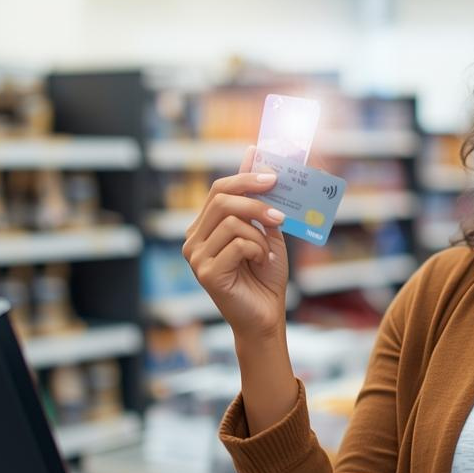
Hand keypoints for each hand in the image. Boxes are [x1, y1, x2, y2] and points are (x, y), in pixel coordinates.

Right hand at [182, 146, 290, 339]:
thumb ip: (259, 201)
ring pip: (233, 222)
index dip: (246, 178)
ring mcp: (196, 257)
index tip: (274, 176)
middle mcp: (193, 240)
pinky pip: (238, 244)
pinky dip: (258, 251)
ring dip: (260, 236)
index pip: (219, 189)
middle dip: (257, 203)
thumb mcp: (266, 232)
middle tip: (280, 216)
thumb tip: (254, 156)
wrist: (266, 316)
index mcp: (204, 228)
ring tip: (267, 254)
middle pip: (223, 200)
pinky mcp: (206, 273)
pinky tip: (262, 265)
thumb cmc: (265, 275)